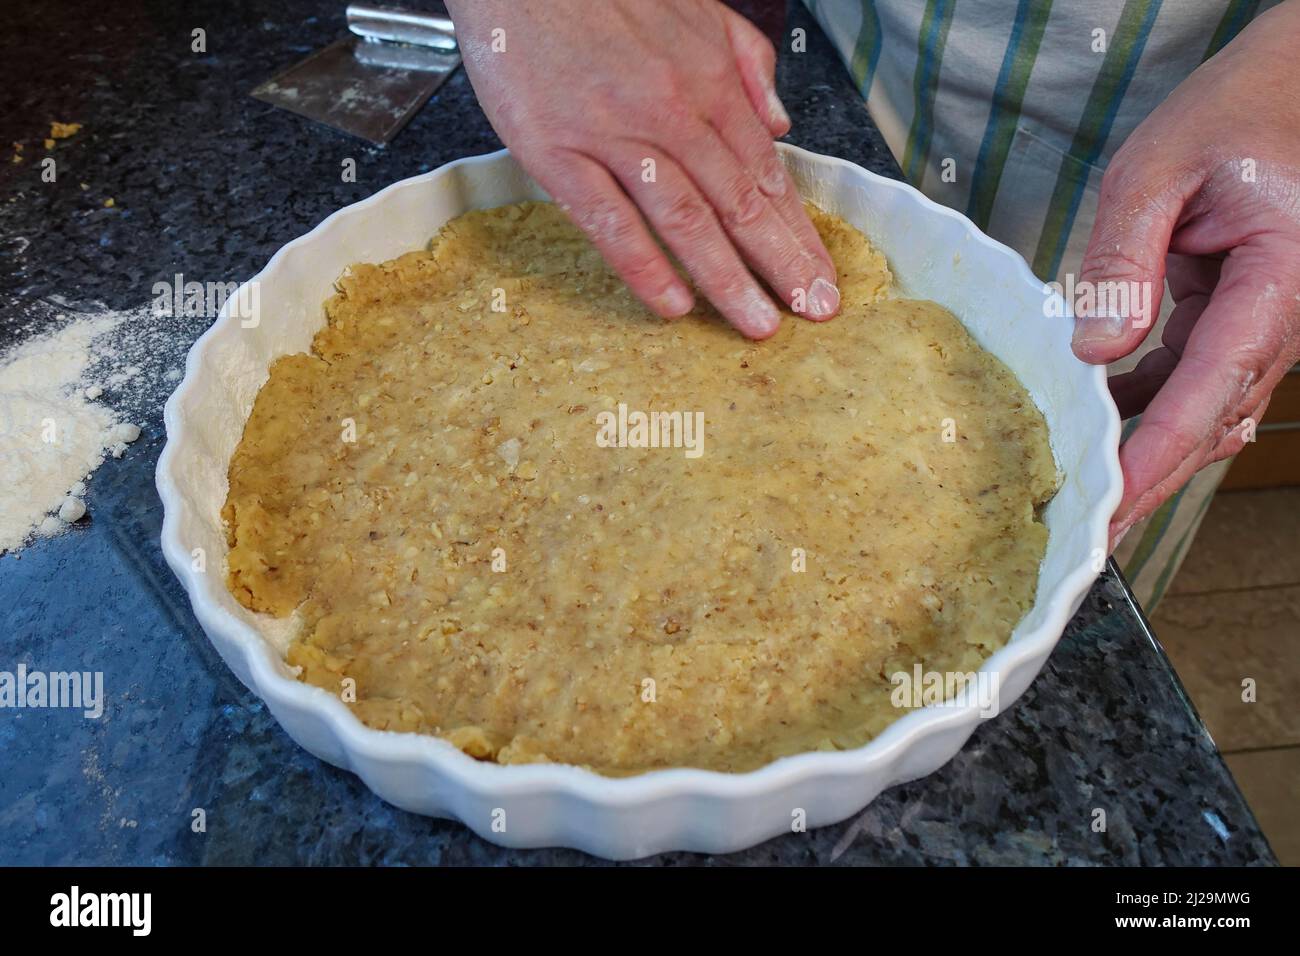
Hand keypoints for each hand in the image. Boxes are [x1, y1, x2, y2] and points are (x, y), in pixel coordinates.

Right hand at [444, 0, 839, 337]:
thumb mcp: (696, 7)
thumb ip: (746, 61)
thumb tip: (782, 121)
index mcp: (709, 79)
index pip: (767, 171)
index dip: (797, 229)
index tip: (819, 272)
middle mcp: (673, 112)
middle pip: (739, 203)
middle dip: (782, 264)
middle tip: (813, 311)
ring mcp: (615, 135)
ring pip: (686, 218)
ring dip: (728, 278)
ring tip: (759, 323)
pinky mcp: (558, 153)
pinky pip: (610, 220)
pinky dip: (645, 266)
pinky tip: (673, 304)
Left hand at [1071, 2, 1299, 546]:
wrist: (1293, 80)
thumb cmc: (1240, 108)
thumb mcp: (1160, 169)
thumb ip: (1125, 260)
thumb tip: (1095, 351)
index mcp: (1280, 283)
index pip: (1211, 389)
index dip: (1158, 455)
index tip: (1112, 503)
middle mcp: (1281, 317)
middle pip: (1210, 419)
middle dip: (1150, 479)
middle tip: (1086, 531)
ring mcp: (1262, 320)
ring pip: (1204, 406)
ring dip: (1147, 448)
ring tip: (1082, 490)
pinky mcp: (1239, 313)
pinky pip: (1194, 374)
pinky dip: (1147, 401)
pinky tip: (1094, 410)